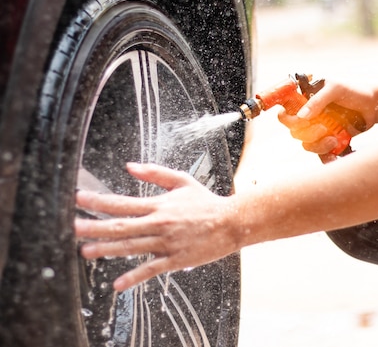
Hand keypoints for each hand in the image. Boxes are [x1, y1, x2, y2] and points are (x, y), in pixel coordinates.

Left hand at [74, 162, 240, 291]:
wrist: (232, 222)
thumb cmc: (207, 202)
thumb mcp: (182, 181)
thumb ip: (155, 173)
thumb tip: (129, 166)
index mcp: (159, 205)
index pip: (123, 202)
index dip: (99, 201)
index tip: (80, 198)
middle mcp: (159, 224)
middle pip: (121, 226)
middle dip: (95, 226)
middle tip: (73, 226)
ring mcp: (166, 243)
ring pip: (131, 248)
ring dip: (107, 250)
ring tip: (86, 252)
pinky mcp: (175, 260)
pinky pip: (150, 270)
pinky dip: (133, 277)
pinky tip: (117, 284)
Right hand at [278, 79, 374, 153]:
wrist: (374, 106)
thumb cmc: (354, 91)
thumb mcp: (336, 89)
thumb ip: (317, 101)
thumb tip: (301, 117)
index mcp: (306, 99)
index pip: (286, 109)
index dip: (285, 116)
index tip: (293, 118)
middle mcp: (309, 115)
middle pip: (294, 131)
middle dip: (307, 133)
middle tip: (322, 128)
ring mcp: (318, 129)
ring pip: (307, 144)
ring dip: (318, 145)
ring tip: (334, 140)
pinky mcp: (329, 140)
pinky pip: (321, 153)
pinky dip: (325, 157)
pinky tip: (333, 157)